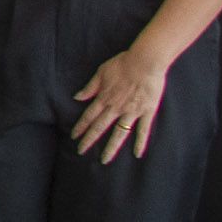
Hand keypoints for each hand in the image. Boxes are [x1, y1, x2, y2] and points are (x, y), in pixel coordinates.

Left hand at [70, 44, 172, 163]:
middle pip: (100, 127)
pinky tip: (137, 154)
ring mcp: (131, 111)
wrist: (145, 61)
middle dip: (89, 140)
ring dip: (111, 148)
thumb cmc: (123, 63)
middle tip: (80, 152)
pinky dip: (140, 143)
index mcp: (104, 98)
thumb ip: (90, 87)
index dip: (80, 127)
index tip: (74, 137)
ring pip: (119, 133)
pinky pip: (143, 130)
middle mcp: (115, 108)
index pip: (89, 116)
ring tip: (105, 160)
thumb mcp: (101, 72)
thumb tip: (77, 97)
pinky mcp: (147, 112)